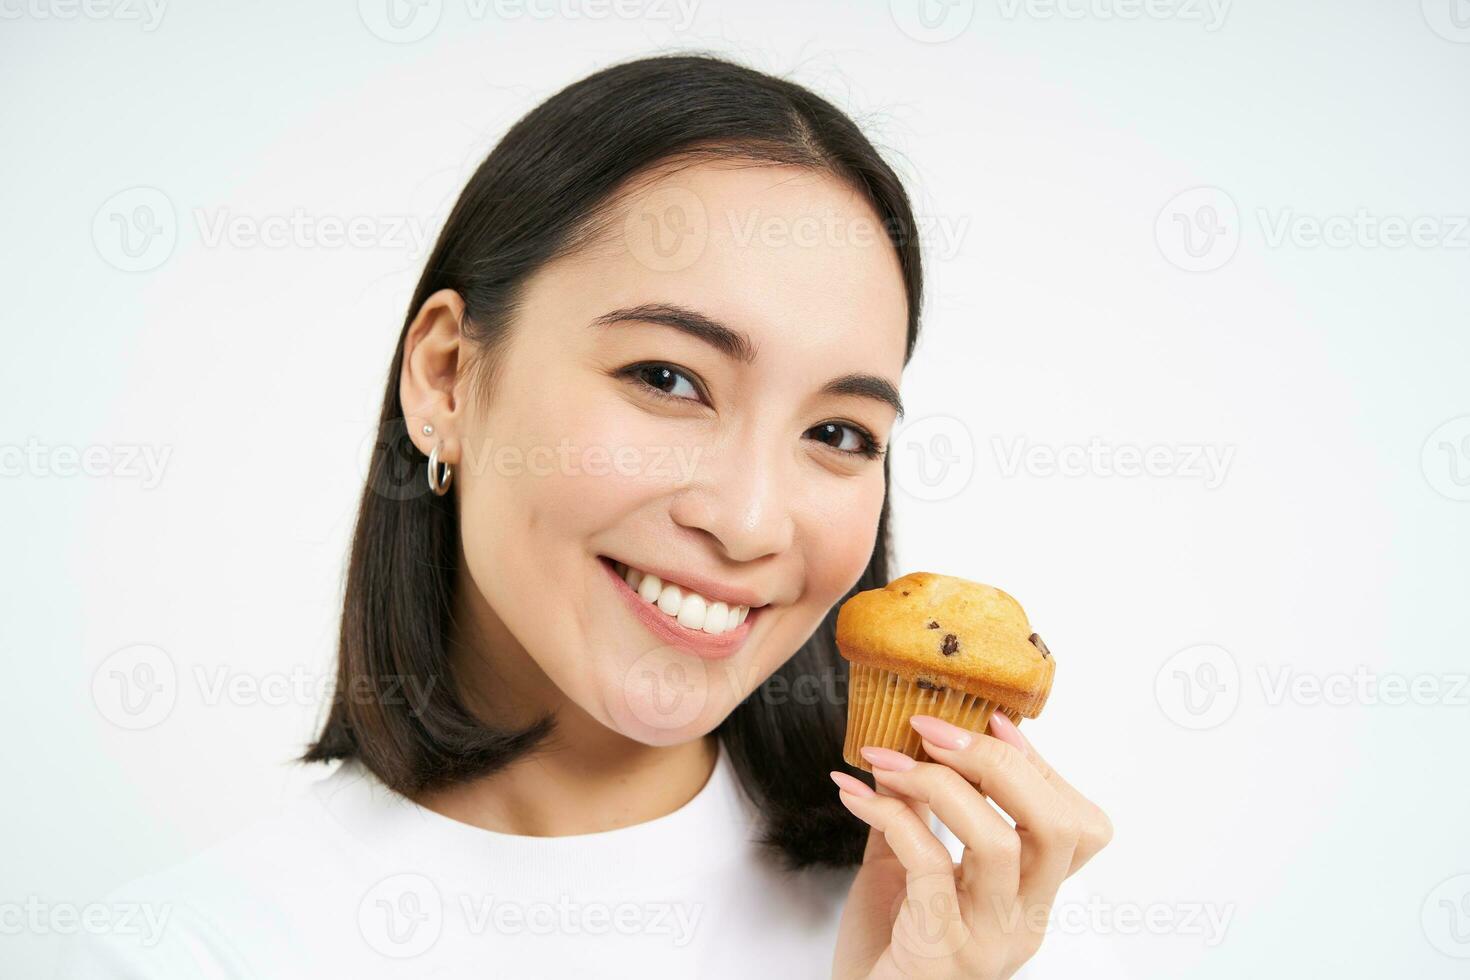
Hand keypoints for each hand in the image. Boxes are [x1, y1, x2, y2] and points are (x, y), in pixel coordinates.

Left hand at [828, 712, 1111, 978]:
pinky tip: (856, 797)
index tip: (989, 719)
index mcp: (1031, 897)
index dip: (1038, 763)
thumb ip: (916, 813)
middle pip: (1056, 826)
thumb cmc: (887, 946)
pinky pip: (931, 866)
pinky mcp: (944, 950)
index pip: (1076, 824)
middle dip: (997, 762)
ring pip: (1000, 844)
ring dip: (940, 785)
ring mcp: (989, 939)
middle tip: (933, 732)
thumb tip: (907, 748)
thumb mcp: (909, 867)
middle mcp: (1024, 920)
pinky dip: (892, 817)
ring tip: (886, 762)